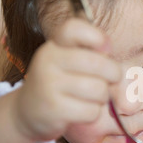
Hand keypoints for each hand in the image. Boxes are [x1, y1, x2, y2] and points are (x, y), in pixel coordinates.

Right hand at [12, 19, 120, 141]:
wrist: (29, 111)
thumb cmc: (60, 82)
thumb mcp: (69, 60)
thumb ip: (91, 52)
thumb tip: (110, 52)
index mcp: (55, 44)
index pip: (74, 28)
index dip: (97, 36)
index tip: (106, 49)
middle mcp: (48, 60)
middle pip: (98, 63)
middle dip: (113, 74)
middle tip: (111, 79)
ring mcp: (49, 84)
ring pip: (99, 90)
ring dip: (102, 97)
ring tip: (92, 97)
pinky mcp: (54, 109)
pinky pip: (92, 111)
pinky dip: (93, 114)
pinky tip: (81, 111)